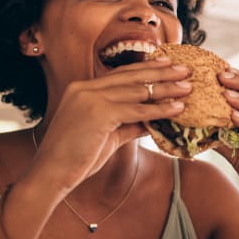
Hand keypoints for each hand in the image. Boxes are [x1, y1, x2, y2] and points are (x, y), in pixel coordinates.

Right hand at [30, 59, 191, 190]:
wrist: (51, 174)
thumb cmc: (76, 158)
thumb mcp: (107, 135)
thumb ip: (128, 123)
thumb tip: (153, 121)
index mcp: (82, 88)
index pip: (120, 74)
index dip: (146, 68)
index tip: (167, 64)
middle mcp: (85, 88)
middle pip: (131, 76)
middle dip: (161, 72)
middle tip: (185, 69)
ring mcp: (90, 98)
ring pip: (138, 90)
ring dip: (166, 88)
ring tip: (188, 87)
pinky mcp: (98, 113)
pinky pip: (137, 110)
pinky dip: (159, 109)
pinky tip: (177, 108)